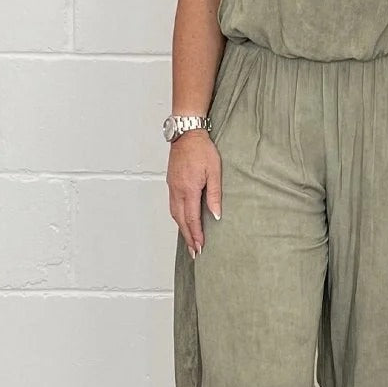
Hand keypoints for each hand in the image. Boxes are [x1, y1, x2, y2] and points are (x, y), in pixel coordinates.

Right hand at [166, 130, 220, 257]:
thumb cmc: (202, 150)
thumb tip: (216, 215)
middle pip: (181, 220)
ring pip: (174, 214)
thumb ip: (214, 195)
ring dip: (182, 229)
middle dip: (188, 237)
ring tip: (189, 241)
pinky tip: (183, 221)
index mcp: (188, 189)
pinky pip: (172, 206)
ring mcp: (172, 187)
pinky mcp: (171, 184)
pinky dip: (178, 218)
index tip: (200, 247)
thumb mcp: (214, 171)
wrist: (187, 134)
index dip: (196, 235)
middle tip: (194, 252)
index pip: (192, 219)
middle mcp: (177, 191)